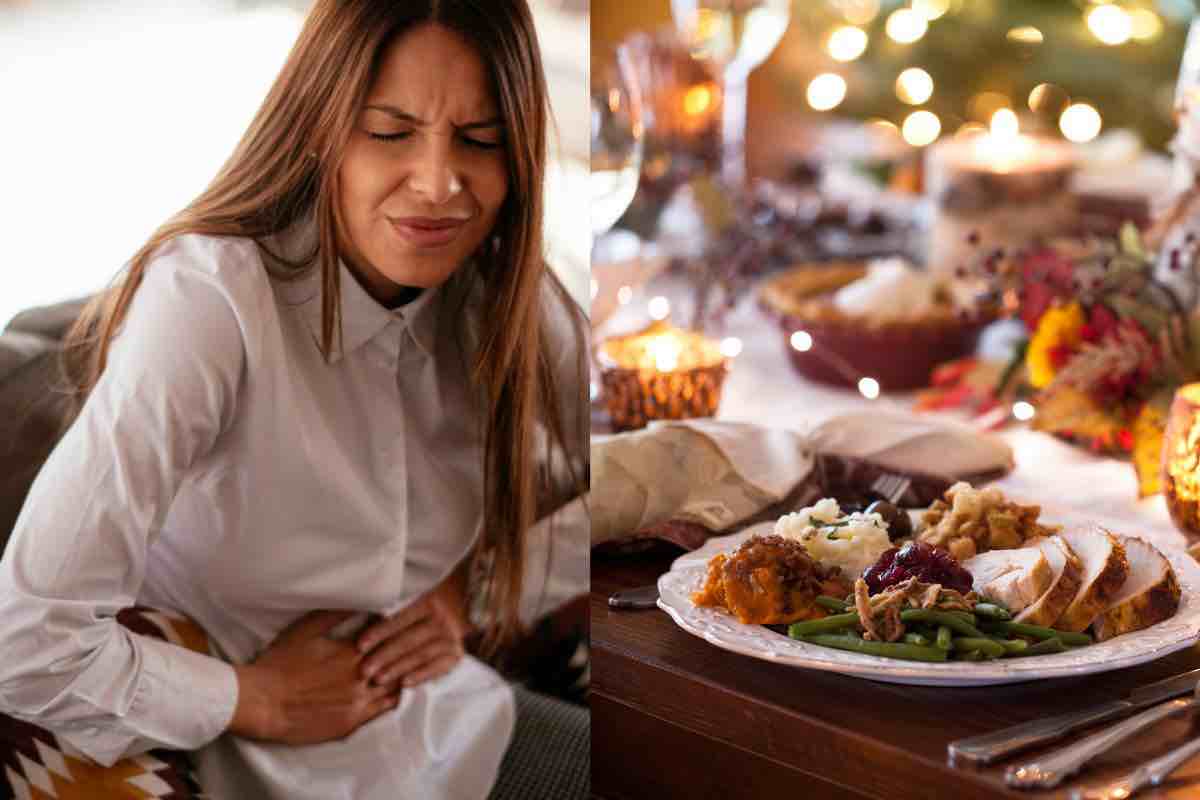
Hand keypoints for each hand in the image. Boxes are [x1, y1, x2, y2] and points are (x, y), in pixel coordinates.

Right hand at [230, 610, 399, 743]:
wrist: (262, 703)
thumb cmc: (279, 663)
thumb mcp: (305, 630)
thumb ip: (335, 614)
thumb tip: (361, 601)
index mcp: (351, 652)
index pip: (385, 636)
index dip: (392, 630)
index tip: (395, 625)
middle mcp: (360, 677)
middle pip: (395, 661)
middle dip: (401, 652)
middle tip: (406, 645)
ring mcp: (358, 701)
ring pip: (394, 686)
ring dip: (399, 675)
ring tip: (405, 668)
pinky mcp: (351, 722)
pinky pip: (383, 710)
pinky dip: (392, 698)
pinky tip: (395, 692)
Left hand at [355, 567, 470, 689]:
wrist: (460, 611)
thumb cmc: (420, 610)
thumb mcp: (410, 602)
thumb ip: (389, 610)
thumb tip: (355, 615)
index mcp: (428, 602)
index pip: (400, 619)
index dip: (379, 632)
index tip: (360, 645)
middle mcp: (441, 619)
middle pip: (408, 640)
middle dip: (384, 656)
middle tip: (364, 670)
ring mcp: (450, 638)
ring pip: (420, 655)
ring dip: (397, 669)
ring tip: (377, 679)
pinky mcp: (456, 654)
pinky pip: (436, 668)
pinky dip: (420, 676)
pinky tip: (404, 684)